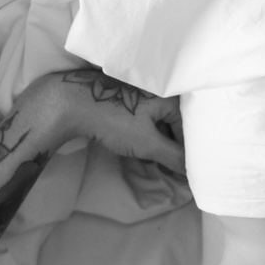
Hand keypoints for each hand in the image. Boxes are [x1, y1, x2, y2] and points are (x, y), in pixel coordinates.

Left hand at [26, 68, 185, 175]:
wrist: (69, 102)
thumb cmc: (113, 120)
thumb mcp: (147, 143)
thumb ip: (175, 158)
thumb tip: (194, 172)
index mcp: (171, 96)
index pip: (190, 130)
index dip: (187, 154)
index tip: (183, 174)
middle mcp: (160, 90)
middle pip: (174, 125)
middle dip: (171, 149)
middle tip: (168, 171)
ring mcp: (142, 91)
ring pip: (159, 122)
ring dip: (158, 142)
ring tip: (153, 161)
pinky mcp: (126, 95)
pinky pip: (144, 117)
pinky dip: (145, 133)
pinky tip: (137, 146)